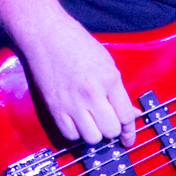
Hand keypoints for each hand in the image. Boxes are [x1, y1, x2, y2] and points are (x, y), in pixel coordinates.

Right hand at [17, 15, 137, 146]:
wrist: (46, 36)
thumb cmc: (78, 44)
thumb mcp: (107, 62)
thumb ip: (118, 90)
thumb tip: (129, 113)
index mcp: (109, 79)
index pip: (126, 116)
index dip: (129, 131)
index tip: (128, 139)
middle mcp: (92, 94)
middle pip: (110, 130)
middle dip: (112, 131)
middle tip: (108, 124)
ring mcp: (72, 103)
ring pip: (91, 137)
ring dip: (94, 133)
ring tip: (92, 122)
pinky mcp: (55, 108)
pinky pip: (70, 135)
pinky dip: (76, 132)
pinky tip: (77, 122)